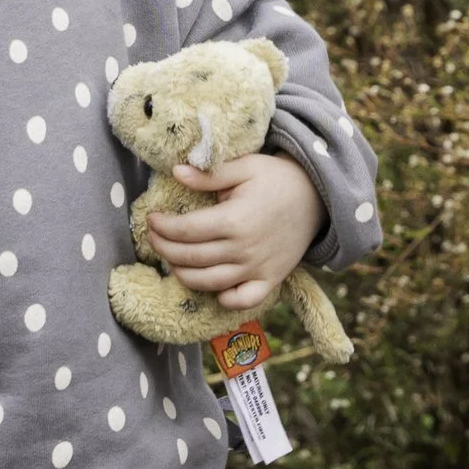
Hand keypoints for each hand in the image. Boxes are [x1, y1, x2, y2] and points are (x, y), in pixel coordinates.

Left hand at [147, 150, 321, 317]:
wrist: (317, 197)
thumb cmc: (277, 179)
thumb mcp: (244, 167)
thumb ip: (209, 174)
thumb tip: (176, 172)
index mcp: (234, 220)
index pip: (185, 230)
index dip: (162, 227)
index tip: (151, 219)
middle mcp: (243, 249)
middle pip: (190, 258)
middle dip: (164, 249)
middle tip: (154, 238)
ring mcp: (256, 268)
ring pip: (208, 282)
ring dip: (182, 273)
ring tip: (172, 259)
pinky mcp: (269, 280)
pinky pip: (242, 300)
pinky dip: (223, 299)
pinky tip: (210, 286)